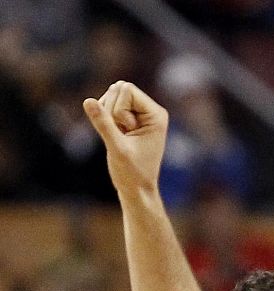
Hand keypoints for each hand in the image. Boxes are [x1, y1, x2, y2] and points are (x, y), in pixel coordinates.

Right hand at [82, 81, 168, 195]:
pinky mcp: (128, 117)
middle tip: (124, 135)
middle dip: (111, 111)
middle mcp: (150, 110)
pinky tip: (116, 135)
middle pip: (117, 90)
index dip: (118, 109)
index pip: (126, 89)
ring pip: (110, 96)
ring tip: (121, 137)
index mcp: (156, 114)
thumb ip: (103, 124)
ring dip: (107, 116)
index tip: (128, 131)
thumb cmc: (132, 173)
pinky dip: (104, 119)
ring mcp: (139, 112)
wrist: (136, 188)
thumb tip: (87, 101)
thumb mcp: (116, 148)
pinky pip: (106, 105)